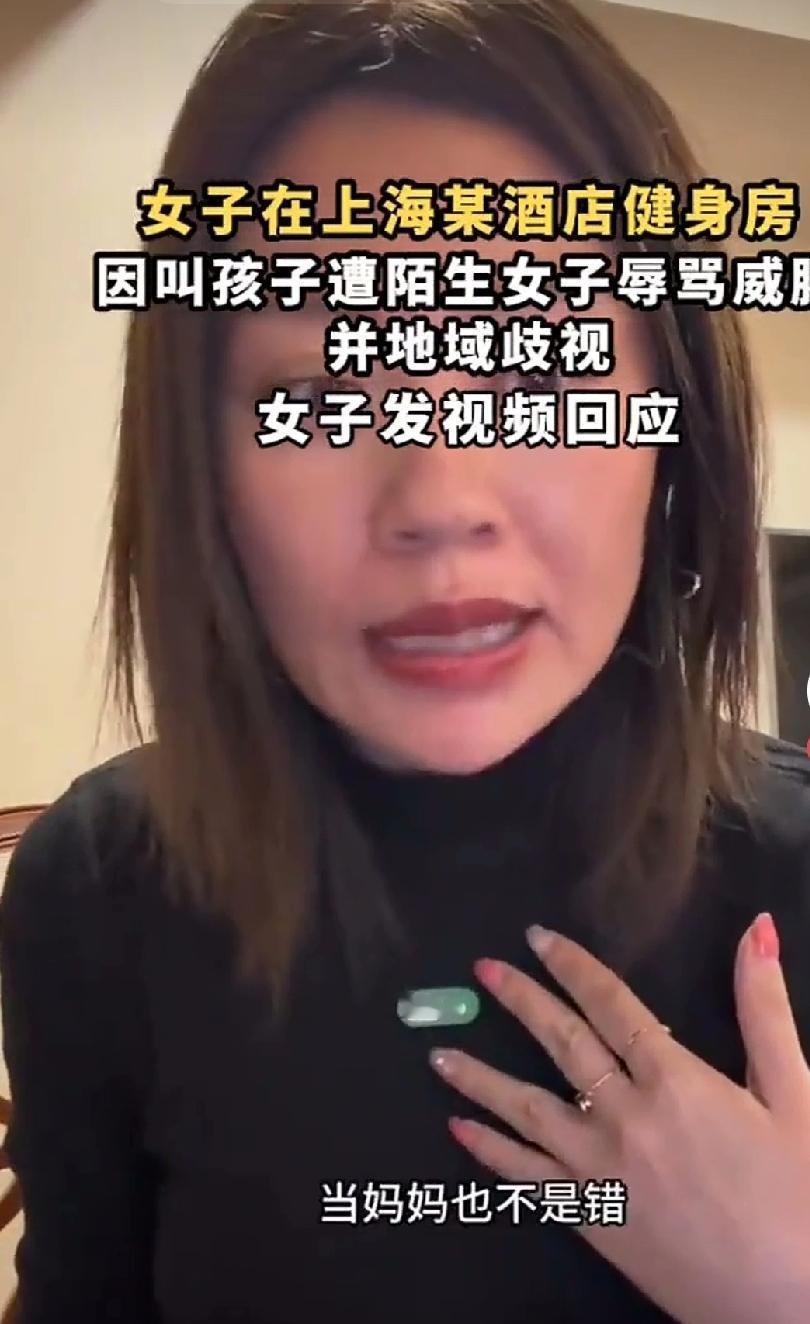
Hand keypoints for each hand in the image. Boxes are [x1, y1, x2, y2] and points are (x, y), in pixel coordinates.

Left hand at [429, 914, 809, 1323]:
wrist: (791, 1305)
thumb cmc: (800, 1198)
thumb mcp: (795, 1096)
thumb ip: (763, 1010)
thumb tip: (755, 930)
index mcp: (675, 1081)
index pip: (610, 1004)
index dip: (571, 966)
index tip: (535, 939)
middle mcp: (625, 1118)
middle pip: (561, 1043)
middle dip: (519, 1001)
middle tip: (481, 970)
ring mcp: (600, 1171)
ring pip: (527, 1110)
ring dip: (480, 1078)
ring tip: (439, 1053)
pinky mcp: (592, 1217)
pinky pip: (527, 1180)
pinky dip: (490, 1154)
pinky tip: (459, 1131)